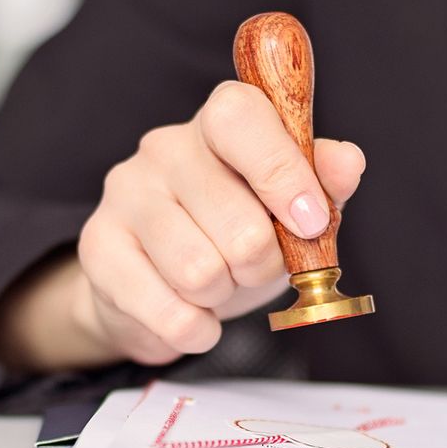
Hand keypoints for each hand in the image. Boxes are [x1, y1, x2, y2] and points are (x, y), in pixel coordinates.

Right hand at [0, 82, 363, 372]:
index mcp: (219, 124)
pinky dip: (196, 329)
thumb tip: (348, 162)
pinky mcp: (98, 248)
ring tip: (218, 286)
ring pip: (201, 272)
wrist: (159, 288)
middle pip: (238, 224)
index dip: (282, 172)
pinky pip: (168, 311)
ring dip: (224, 296)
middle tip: (254, 267)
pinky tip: (196, 318)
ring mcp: (125, 194)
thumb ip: (323, 183)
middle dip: (263, 266)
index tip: (311, 223)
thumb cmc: (234, 235)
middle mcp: (165, 148)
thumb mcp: (288, 208)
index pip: (241, 118)